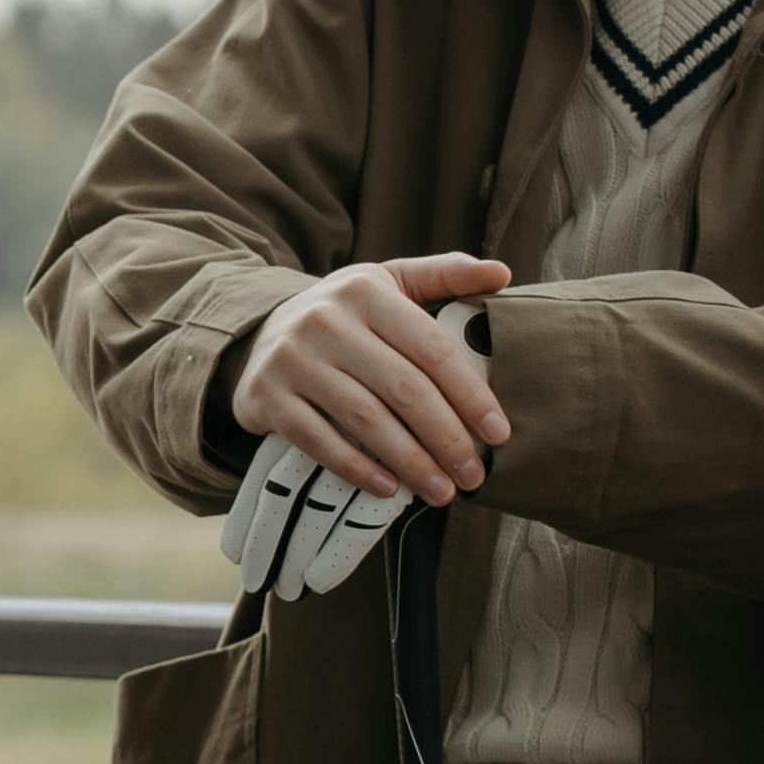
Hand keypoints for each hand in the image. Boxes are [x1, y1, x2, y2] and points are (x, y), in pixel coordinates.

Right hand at [219, 257, 506, 603]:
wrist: (260, 335)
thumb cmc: (345, 315)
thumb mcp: (390, 283)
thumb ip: (446, 275)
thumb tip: (503, 273)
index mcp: (366, 290)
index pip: (431, 348)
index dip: (470, 394)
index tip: (497, 433)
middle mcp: (326, 320)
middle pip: (403, 388)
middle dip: (446, 438)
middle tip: (473, 475)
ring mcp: (293, 359)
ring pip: (365, 419)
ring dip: (411, 462)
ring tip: (441, 491)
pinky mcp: (267, 395)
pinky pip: (319, 440)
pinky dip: (357, 468)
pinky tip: (388, 488)